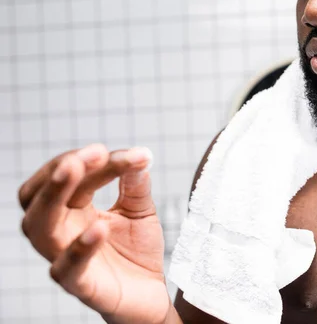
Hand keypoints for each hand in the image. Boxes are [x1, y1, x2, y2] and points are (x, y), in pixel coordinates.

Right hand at [18, 144, 170, 323]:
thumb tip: (139, 155)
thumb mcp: (140, 210)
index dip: (91, 160)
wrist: (150, 292)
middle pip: (37, 198)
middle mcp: (61, 231)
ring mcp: (65, 257)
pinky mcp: (80, 284)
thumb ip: (136, 184)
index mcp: (72, 209)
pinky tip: (99, 227)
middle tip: (91, 152)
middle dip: (59, 171)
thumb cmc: (136, 251)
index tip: (126, 153)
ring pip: (39, 228)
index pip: (70, 177)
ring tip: (77, 171)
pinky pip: (66, 268)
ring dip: (54, 195)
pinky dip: (79, 247)